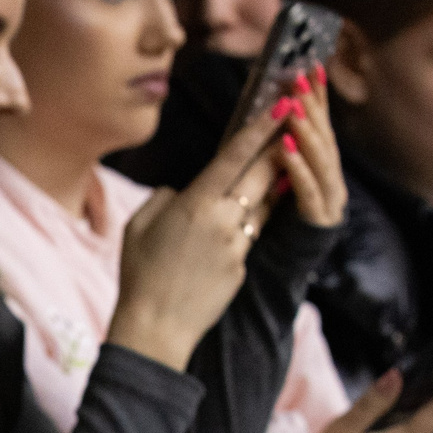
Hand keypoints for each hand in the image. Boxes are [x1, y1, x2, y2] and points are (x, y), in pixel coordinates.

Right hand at [104, 117, 284, 371]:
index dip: (261, 129)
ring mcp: (237, 244)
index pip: (235, 157)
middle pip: (261, 175)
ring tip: (279, 169)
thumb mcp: (137, 226)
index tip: (282, 107)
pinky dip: (246, 227)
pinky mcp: (243, 266)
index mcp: (194, 204)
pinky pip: (249, 237)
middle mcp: (222, 220)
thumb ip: (164, 199)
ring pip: (263, 206)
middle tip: (295, 125)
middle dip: (279, 148)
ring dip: (271, 186)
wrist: (155, 326)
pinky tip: (238, 226)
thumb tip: (183, 191)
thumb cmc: (138, 273)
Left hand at [273, 73, 345, 229]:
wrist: (278, 271)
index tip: (310, 67)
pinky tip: (285, 148)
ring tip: (294, 108)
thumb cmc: (271, 224)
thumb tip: (268, 114)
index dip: (317, 96)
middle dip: (312, 105)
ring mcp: (328, 198)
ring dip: (306, 131)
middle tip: (300, 78)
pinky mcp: (318, 219)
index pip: (318, 125)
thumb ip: (276, 152)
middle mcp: (329, 178)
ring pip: (320, 160)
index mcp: (318, 167)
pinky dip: (298, 167)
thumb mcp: (270, 180)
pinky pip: (308, 190)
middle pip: (323, 137)